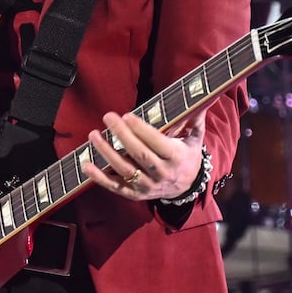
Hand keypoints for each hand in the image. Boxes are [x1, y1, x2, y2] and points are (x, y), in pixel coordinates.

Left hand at [84, 111, 204, 201]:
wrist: (186, 187)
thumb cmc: (187, 155)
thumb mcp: (194, 138)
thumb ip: (195, 119)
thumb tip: (204, 98)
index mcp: (176, 157)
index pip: (157, 143)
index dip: (141, 130)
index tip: (127, 115)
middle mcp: (161, 174)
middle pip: (139, 154)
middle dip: (122, 135)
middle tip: (108, 117)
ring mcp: (147, 186)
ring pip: (125, 170)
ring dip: (106, 153)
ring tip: (94, 135)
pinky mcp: (135, 194)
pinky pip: (115, 187)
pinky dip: (100, 178)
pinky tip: (86, 165)